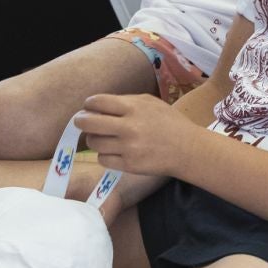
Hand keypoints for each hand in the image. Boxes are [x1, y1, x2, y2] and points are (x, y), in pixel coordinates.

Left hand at [74, 92, 195, 176]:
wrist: (188, 149)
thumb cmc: (169, 123)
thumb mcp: (150, 103)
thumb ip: (124, 102)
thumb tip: (96, 106)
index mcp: (133, 108)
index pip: (97, 102)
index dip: (88, 105)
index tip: (88, 108)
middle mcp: (128, 127)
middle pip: (89, 123)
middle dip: (80, 122)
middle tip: (82, 122)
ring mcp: (128, 148)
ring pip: (94, 143)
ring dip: (95, 140)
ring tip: (105, 138)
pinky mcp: (129, 165)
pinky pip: (103, 159)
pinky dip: (105, 155)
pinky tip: (115, 151)